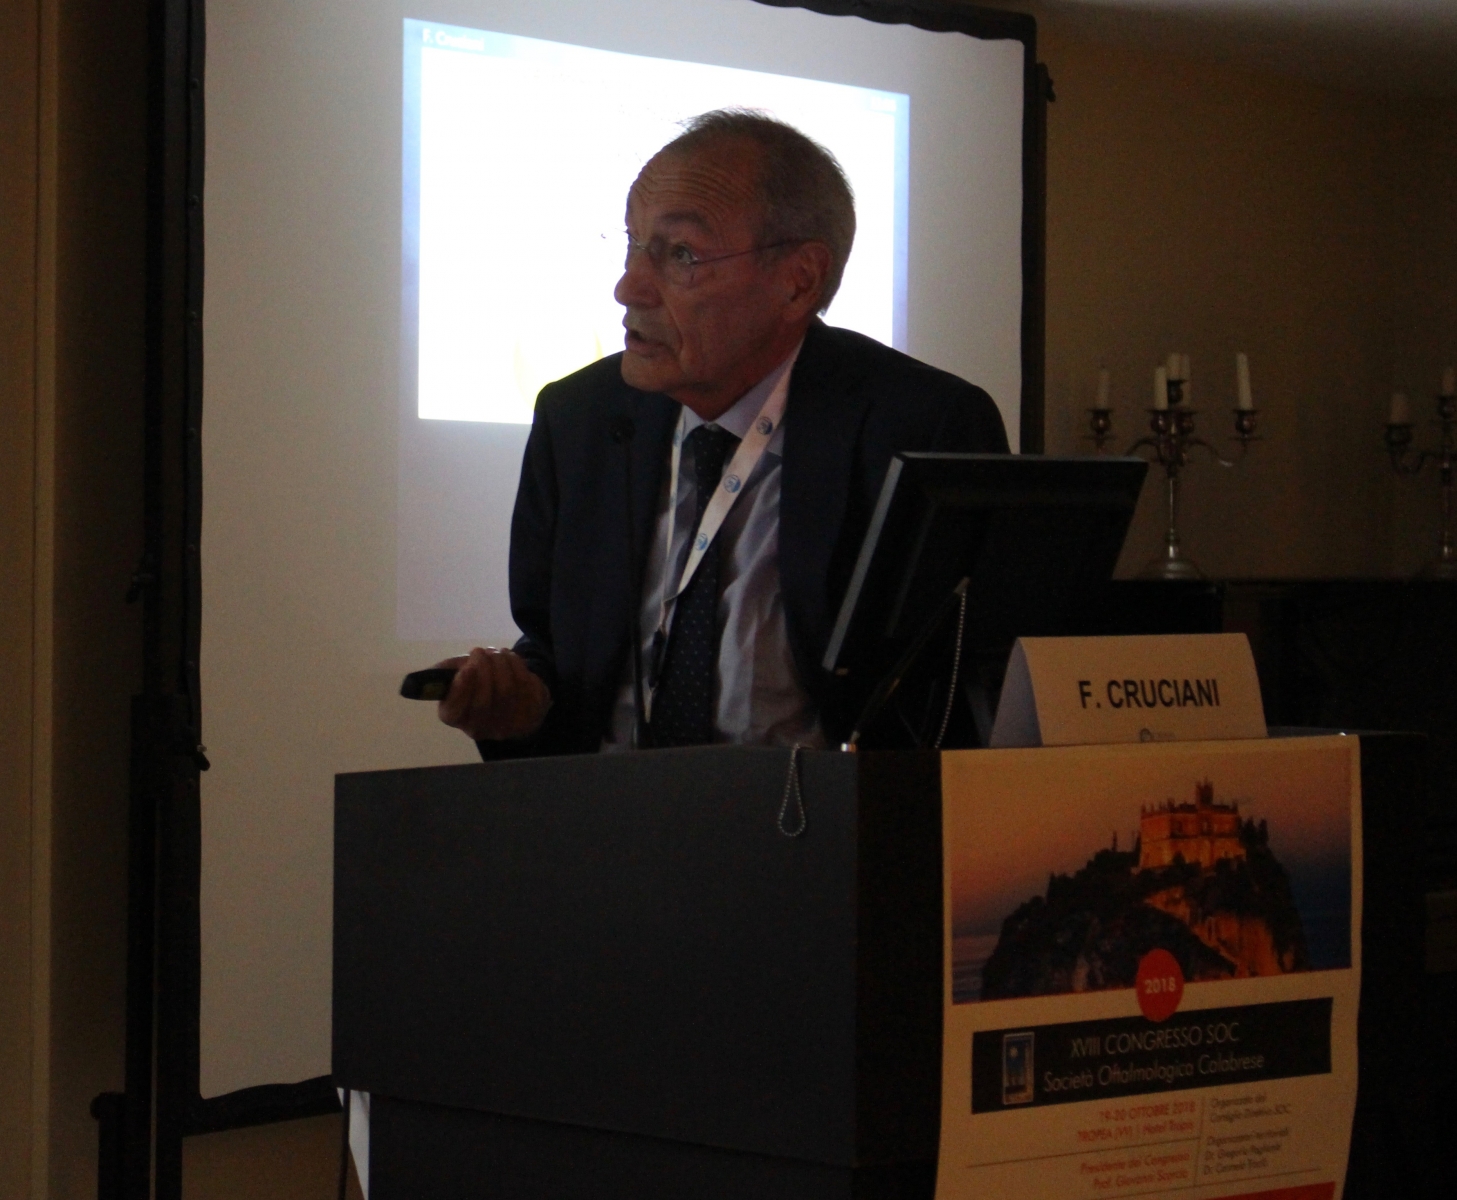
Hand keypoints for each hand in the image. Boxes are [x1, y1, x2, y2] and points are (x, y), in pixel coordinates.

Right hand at [435, 647, 550, 741]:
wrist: (510, 697)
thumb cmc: (477, 683)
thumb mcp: (458, 674)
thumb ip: (445, 671)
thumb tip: (431, 673)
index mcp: (456, 718)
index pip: (453, 711)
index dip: (461, 689)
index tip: (468, 668)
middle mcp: (479, 728)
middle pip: (483, 701)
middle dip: (484, 668)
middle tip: (481, 651)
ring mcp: (506, 727)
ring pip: (507, 691)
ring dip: (502, 663)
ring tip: (498, 652)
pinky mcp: (529, 717)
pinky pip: (526, 688)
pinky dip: (519, 667)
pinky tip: (512, 660)